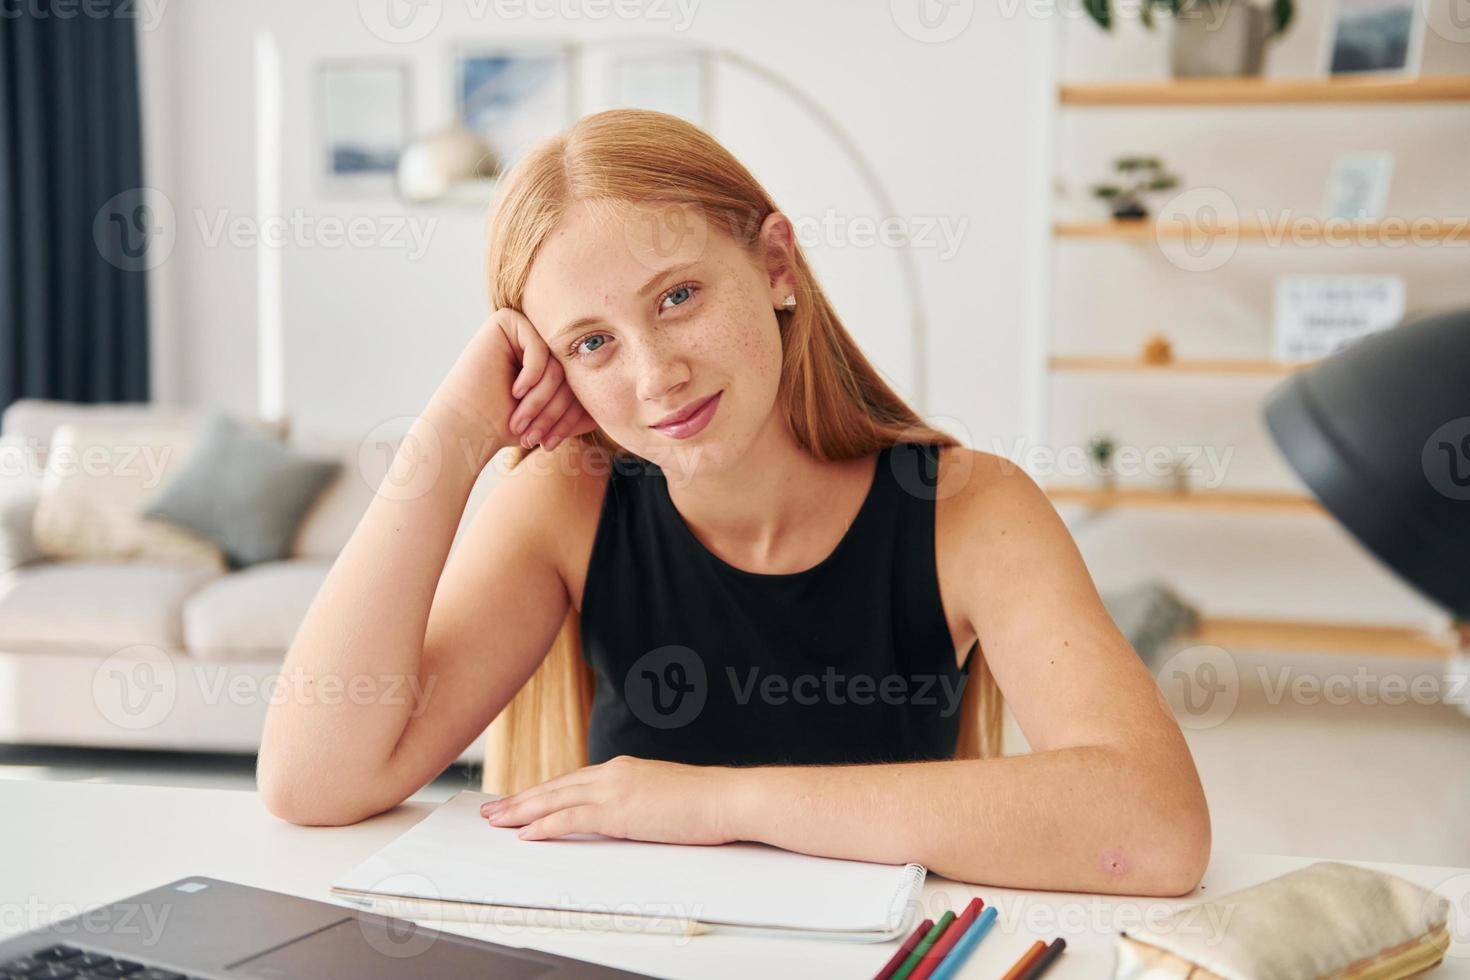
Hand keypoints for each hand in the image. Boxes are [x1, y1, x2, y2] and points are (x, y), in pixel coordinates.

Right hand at [429, 308, 595, 459]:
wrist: (465, 428)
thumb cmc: (503, 426)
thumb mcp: (553, 419)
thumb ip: (581, 407)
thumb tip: (614, 406)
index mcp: (547, 360)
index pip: (578, 382)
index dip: (570, 415)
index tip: (551, 444)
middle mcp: (535, 341)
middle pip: (571, 372)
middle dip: (556, 410)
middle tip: (538, 439)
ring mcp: (521, 328)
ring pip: (559, 363)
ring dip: (543, 399)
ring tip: (522, 421)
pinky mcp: (506, 322)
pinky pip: (541, 348)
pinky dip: (532, 376)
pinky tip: (513, 391)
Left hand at [480, 756, 743, 845]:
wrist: (727, 798)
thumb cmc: (706, 802)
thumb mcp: (662, 798)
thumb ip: (637, 803)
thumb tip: (625, 818)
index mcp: (624, 770)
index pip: (572, 782)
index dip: (543, 792)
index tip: (521, 800)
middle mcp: (614, 773)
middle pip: (556, 787)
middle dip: (521, 799)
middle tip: (493, 809)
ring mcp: (615, 789)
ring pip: (555, 799)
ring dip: (522, 811)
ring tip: (497, 820)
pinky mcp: (619, 809)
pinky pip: (572, 817)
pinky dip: (545, 824)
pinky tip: (526, 832)